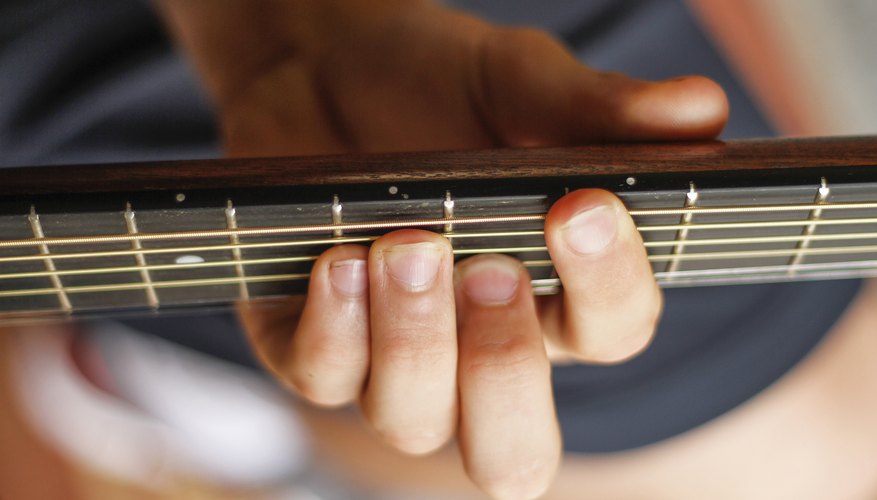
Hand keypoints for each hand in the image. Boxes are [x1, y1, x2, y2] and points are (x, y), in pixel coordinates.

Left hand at [161, 1, 727, 496]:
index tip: (584, 206)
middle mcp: (477, 348)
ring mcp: (391, 356)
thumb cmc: (434, 82)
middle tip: (492, 270)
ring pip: (413, 422)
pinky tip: (340, 259)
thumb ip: (593, 106)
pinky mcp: (309, 340)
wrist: (322, 66)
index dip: (611, 287)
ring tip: (405, 245)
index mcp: (554, 293)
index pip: (612, 333)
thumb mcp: (515, 81)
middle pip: (512, 451)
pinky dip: (334, 329)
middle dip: (505, 374)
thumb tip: (698, 111)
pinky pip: (321, 379)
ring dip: (414, 342)